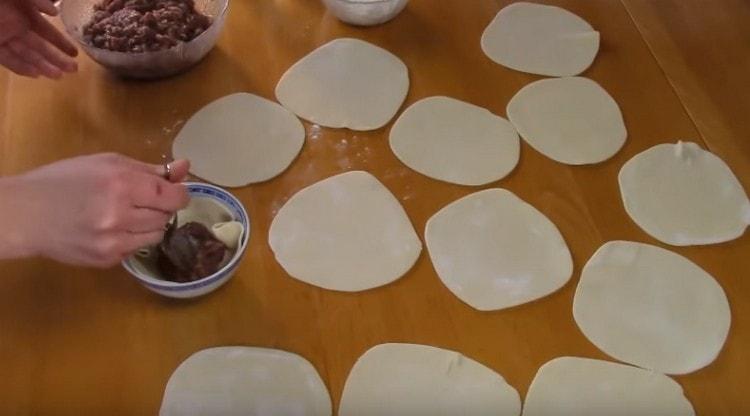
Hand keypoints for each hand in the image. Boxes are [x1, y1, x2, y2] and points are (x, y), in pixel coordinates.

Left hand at [0, 0, 77, 78]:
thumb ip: (36, 0)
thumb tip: (55, 12)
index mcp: (23, 12)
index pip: (46, 30)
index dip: (61, 42)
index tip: (76, 54)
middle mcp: (15, 26)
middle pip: (39, 46)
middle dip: (56, 59)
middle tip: (74, 70)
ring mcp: (4, 37)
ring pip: (25, 55)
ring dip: (42, 66)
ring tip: (59, 76)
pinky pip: (7, 60)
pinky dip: (21, 68)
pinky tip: (36, 75)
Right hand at [0, 153, 190, 266]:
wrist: (26, 214)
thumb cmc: (65, 181)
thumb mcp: (106, 163)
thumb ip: (148, 169)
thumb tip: (185, 167)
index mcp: (122, 184)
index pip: (173, 196)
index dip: (179, 193)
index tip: (173, 191)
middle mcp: (121, 215)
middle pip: (167, 215)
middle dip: (160, 207)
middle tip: (140, 200)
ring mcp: (114, 241)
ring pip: (156, 234)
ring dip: (149, 224)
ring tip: (125, 214)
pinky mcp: (108, 259)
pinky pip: (137, 249)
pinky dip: (132, 238)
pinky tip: (111, 229)